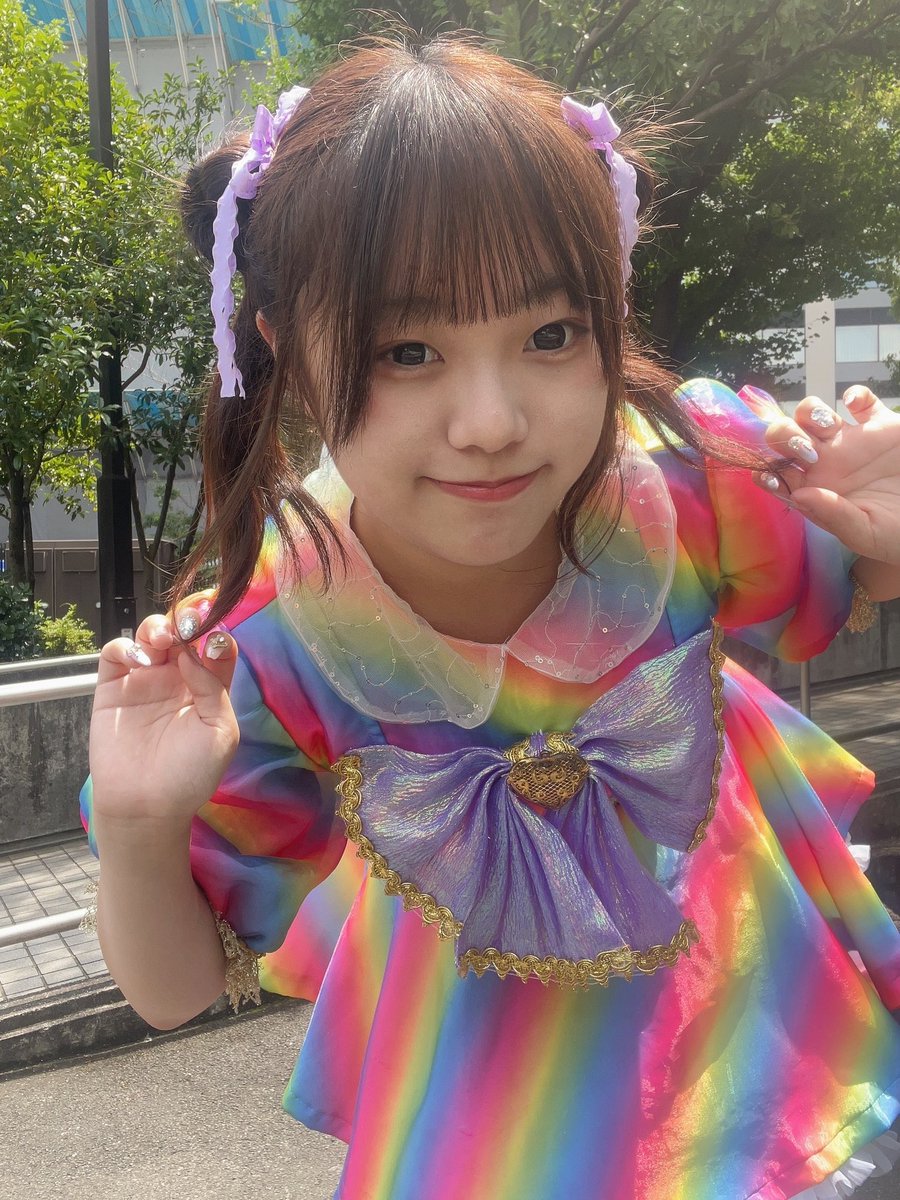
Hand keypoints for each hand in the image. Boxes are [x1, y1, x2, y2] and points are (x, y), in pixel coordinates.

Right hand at [89, 605, 239, 824]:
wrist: (147, 805)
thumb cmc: (190, 774)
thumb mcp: (221, 732)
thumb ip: (214, 688)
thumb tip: (194, 653)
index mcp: (208, 687)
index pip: (216, 647)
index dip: (216, 633)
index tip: (215, 632)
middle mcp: (177, 679)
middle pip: (182, 633)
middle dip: (185, 621)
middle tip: (186, 627)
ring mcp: (144, 681)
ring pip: (150, 635)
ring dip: (157, 627)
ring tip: (163, 639)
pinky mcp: (113, 688)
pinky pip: (116, 653)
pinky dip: (126, 646)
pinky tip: (139, 660)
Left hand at [757, 387, 899, 564]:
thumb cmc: (896, 534)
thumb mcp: (865, 533)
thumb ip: (832, 516)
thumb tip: (799, 494)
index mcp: (814, 490)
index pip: (775, 474)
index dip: (766, 470)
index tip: (773, 474)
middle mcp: (825, 463)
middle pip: (785, 436)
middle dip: (784, 436)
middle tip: (807, 452)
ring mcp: (850, 442)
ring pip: (811, 413)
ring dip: (810, 412)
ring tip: (827, 427)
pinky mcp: (881, 426)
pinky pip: (861, 400)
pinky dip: (855, 395)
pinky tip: (855, 406)